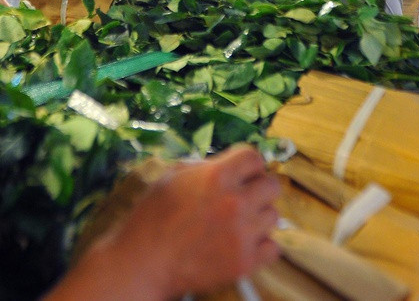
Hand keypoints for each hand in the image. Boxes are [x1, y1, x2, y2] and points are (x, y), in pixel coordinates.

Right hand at [47, 146, 280, 300]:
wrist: (144, 261)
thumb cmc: (152, 217)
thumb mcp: (173, 176)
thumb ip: (206, 168)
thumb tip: (229, 166)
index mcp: (217, 176)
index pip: (254, 157)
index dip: (248, 164)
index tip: (243, 172)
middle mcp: (235, 202)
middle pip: (272, 185)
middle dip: (258, 188)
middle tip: (243, 197)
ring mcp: (243, 234)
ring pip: (273, 216)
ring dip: (258, 217)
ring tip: (237, 223)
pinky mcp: (245, 261)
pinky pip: (273, 247)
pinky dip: (261, 245)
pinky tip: (242, 243)